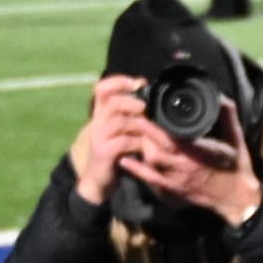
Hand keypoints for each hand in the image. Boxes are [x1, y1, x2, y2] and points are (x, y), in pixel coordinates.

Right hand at [76, 75, 148, 205]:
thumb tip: (154, 101)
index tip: (139, 82)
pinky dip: (142, 144)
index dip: (117, 81)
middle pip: (113, 102)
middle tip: (151, 110)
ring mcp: (99, 136)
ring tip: (164, 137)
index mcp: (102, 114)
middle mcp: (98, 122)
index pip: (101, 89)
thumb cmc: (117, 153)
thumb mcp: (125, 131)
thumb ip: (134, 117)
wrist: (101, 180)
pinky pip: (125, 142)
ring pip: (123, 122)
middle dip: (136, 103)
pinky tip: (151, 149)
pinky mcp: (104, 152)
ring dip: (148, 128)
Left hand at [117, 97, 261, 226]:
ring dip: (142, 147)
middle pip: (155, 148)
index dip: (157, 124)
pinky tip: (125, 158)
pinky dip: (135, 168)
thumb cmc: (237, 167)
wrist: (237, 197)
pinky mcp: (172, 190)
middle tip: (139, 119)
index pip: (172, 135)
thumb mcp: (236, 138)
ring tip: (139, 134)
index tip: (150, 110)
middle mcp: (186, 165)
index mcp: (200, 151)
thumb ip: (228, 116)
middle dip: (145, 133)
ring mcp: (177, 179)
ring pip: (151, 161)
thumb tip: (219, 96)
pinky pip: (149, 178)